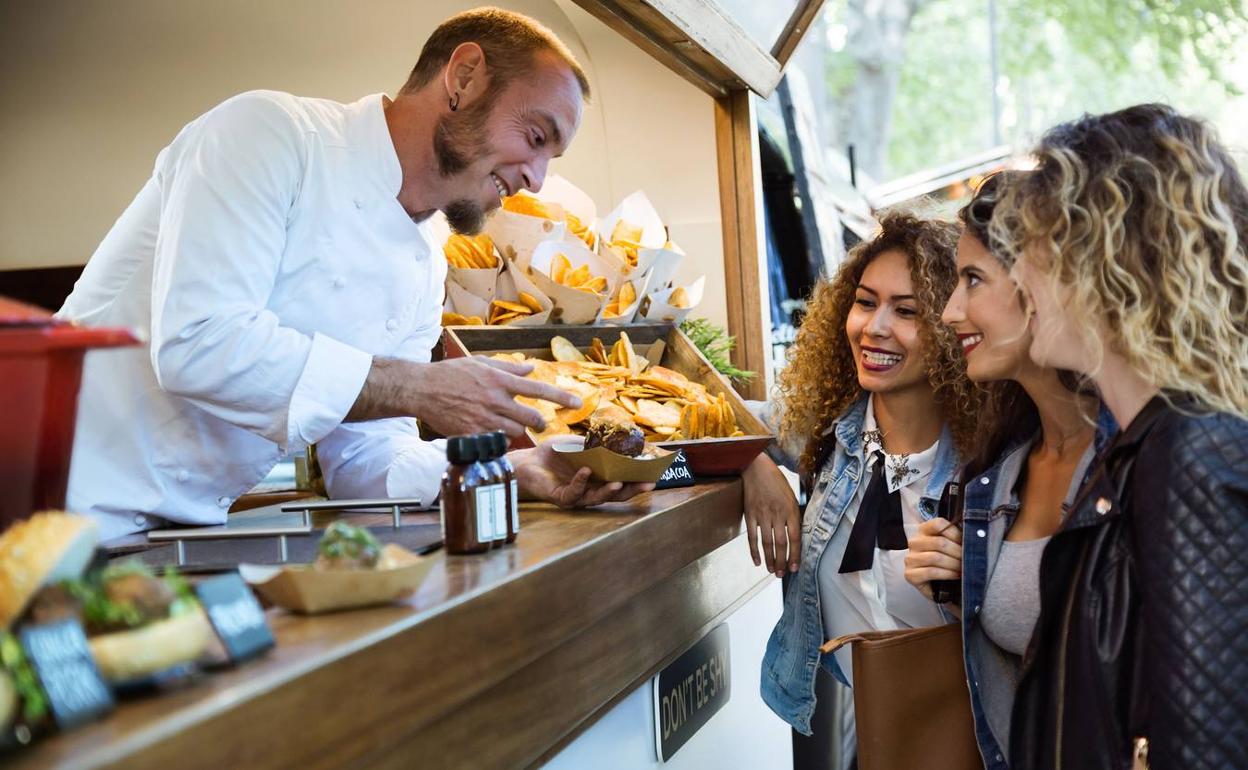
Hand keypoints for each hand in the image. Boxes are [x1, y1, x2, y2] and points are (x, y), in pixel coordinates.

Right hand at [350, 355, 581, 437]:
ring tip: (504, 423)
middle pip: (531, 418)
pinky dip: (498, 439)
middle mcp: (495, 400)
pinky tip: (490, 432)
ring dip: (517, 430)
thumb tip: (531, 368)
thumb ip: (508, 368)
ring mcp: (484, 419)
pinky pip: (495, 442)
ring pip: (516, 432)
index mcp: (500, 381)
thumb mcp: (481, 363)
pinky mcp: (473, 434)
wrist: (421, 389)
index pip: (538, 390)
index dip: (561, 397)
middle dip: (538, 422)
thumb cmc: (451, 374)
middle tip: (537, 421)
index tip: (579, 403)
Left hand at [509, 440, 654, 507]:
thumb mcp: (578, 444)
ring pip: (598, 498)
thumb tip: (619, 441)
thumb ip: (596, 445)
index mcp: (599, 478)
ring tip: (619, 483)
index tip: (655, 473)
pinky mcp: (562, 498)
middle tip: (648, 484)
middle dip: (633, 489)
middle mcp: (591, 490)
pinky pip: (574, 492)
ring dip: (609, 491)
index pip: (623, 481)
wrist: (527, 460)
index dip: (638, 478)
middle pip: (616, 494)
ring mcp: (577, 496)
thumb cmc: (554, 453)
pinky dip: (581, 482)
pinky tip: (586, 471)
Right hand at [742, 454, 800, 577]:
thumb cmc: (776, 482)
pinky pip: (752, 536)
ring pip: (767, 543)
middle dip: (782, 561)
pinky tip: (757, 561)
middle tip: (781, 574)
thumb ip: (793, 516)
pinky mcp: (750, 514)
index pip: (795, 538)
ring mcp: (762, 515)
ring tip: (772, 571)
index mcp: (791, 510)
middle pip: (781, 543)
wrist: (756, 468)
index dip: (795, 555)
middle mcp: (777, 514)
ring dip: (770, 559)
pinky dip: (754, 551)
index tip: (794, 567)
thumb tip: (796, 536)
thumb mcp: (791, 497)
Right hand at [904, 517, 962, 600]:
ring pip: (936, 558)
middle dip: (958, 552)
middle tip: (968, 559)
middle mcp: (915, 542)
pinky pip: (931, 572)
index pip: (938, 524)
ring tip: (963, 568)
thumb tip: (971, 539)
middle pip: (939, 542)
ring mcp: (911, 559)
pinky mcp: (911, 574)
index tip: (965, 543)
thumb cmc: (943, 561)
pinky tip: (955, 575)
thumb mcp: (948, 545)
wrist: (932, 581)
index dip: (955, 533)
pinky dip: (947, 574)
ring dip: (954, 564)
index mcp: (923, 530)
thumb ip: (955, 539)